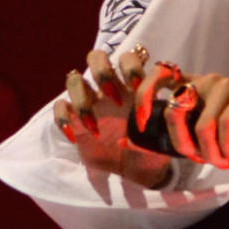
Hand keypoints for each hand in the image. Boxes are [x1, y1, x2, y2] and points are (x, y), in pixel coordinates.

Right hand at [53, 47, 171, 188]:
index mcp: (132, 86)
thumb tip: (169, 112)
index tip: (138, 87)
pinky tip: (74, 137)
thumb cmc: (152, 148)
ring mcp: (90, 101)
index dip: (131, 67)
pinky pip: (60, 108)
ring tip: (96, 127)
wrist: (137, 171)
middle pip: (96, 57)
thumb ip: (164, 122)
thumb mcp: (162, 135)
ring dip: (82, 99)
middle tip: (115, 99)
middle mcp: (109, 88)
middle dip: (102, 72)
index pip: (128, 58)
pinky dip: (63, 119)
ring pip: (73, 79)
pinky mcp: (73, 119)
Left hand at [129, 65, 228, 170]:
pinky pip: (226, 126)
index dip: (143, 95)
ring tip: (222, 162)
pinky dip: (226, 148)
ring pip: (202, 125)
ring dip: (210, 153)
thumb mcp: (199, 136)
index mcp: (190, 85)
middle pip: (175, 110)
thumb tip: (125, 141)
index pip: (157, 76)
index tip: (140, 119)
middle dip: (183, 145)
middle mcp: (204, 80)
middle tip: (199, 159)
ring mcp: (225, 85)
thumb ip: (168, 137)